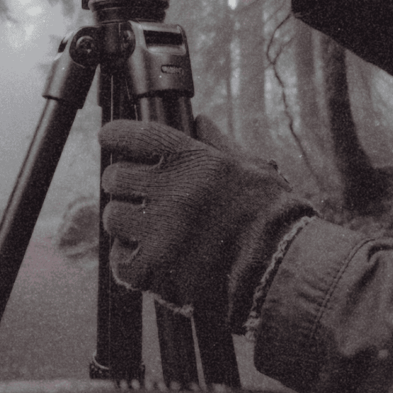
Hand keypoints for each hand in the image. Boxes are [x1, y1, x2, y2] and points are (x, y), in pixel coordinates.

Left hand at [100, 116, 311, 326]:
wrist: (283, 272)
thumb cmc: (273, 217)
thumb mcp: (251, 167)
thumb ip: (217, 143)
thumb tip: (200, 120)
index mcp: (192, 161)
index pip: (135, 135)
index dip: (115, 134)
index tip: (109, 137)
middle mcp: (171, 191)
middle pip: (116, 177)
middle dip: (122, 183)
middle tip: (134, 192)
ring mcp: (159, 231)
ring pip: (113, 217)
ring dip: (125, 222)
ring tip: (145, 228)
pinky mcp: (154, 270)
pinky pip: (118, 258)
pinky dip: (127, 258)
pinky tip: (146, 257)